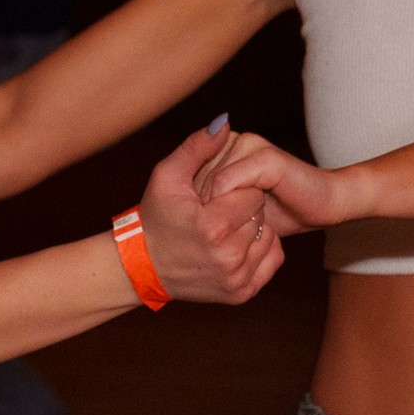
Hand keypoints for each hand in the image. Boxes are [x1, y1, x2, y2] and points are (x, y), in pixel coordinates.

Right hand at [135, 121, 282, 304]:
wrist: (142, 268)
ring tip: (224, 232)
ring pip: (268, 237)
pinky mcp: (241, 293)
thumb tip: (223, 121)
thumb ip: (196, 147)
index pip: (251, 194)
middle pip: (260, 216)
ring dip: (251, 231)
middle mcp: (227, 256)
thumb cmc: (153, 218)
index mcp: (212, 227)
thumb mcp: (166, 178)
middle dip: (242, 211)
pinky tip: (234, 247)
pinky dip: (258, 251)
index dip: (234, 192)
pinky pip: (271, 260)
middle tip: (217, 216)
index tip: (214, 200)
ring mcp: (235, 278)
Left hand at [196, 131, 374, 231]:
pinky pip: (229, 179)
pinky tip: (240, 215)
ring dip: (215, 205)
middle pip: (195, 174)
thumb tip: (180, 204)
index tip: (203, 219)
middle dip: (201, 203)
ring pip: (210, 177)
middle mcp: (234, 141)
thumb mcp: (232, 206)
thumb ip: (207, 196)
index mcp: (223, 148)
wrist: (319, 207)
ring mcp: (251, 146)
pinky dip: (227, 200)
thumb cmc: (276, 211)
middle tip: (220, 222)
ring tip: (234, 220)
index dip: (189, 199)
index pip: (185, 170)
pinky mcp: (266, 158)